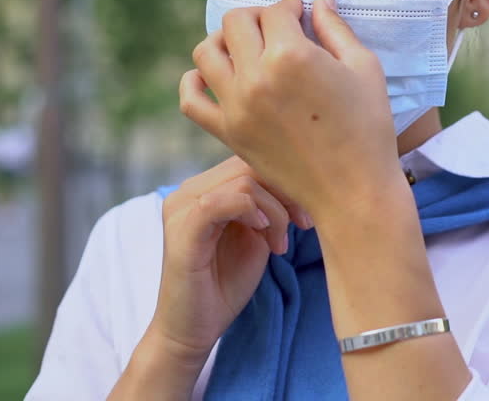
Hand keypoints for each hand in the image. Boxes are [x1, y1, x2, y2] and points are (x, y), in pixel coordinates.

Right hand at [146, 156, 311, 365]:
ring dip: (275, 210)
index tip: (306, 213)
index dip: (286, 180)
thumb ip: (267, 206)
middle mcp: (188, 190)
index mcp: (203, 187)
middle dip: (286, 192)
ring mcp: (181, 208)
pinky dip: (252, 212)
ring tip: (280, 243)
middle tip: (303, 224)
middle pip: (249, 164)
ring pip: (242, 181)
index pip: (250, 160)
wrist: (193, 329)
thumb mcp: (256, 235)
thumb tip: (299, 182)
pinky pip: (220, 201)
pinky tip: (265, 234)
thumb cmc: (225, 284)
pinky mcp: (181, 230)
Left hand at [178, 0, 402, 221]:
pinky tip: (215, 77)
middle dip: (257, 16)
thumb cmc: (369, 127)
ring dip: (223, 41)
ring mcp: (236, 107)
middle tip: (276, 27)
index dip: (290, 5)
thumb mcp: (364, 68)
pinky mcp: (228, 133)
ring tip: (245, 47)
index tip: (299, 10)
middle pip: (236, 22)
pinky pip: (191, 100)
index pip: (276, 10)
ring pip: (206, 52)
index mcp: (292, 55)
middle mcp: (256, 77)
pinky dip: (194, 81)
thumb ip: (335, 28)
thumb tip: (319, 1)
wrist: (354, 190)